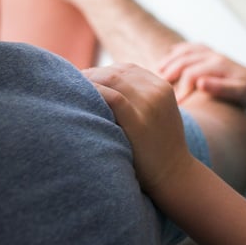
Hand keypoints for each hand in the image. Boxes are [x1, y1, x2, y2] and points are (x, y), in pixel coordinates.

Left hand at [84, 63, 194, 193]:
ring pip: (112, 79)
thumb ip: (141, 97)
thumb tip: (105, 87)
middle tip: (71, 85)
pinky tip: (81, 97)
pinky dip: (95, 91)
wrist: (174, 175)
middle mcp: (157, 91)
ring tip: (71, 91)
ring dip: (89, 81)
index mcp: (162, 86)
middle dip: (91, 75)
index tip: (84, 80)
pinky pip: (113, 98)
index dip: (102, 71)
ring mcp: (150, 106)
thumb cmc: (158, 147)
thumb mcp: (158, 113)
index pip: (125, 69)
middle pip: (116, 72)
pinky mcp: (139, 122)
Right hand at [158, 43, 245, 105]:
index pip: (191, 74)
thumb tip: (200, 83)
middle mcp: (213, 55)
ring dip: (170, 60)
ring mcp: (211, 53)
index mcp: (218, 65)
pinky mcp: (211, 53)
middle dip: (169, 72)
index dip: (180, 89)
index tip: (175, 104)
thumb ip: (220, 88)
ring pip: (185, 51)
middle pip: (184, 59)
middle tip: (157, 86)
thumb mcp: (239, 93)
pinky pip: (191, 47)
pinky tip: (170, 54)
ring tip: (156, 71)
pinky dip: (179, 50)